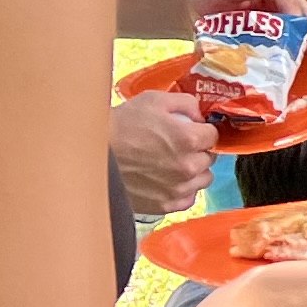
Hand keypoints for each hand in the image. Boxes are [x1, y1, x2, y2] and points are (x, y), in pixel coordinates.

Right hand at [110, 93, 216, 216]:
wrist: (94, 154)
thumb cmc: (122, 124)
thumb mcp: (154, 100)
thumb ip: (186, 103)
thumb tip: (200, 116)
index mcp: (188, 139)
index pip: (213, 136)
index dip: (202, 131)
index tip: (191, 131)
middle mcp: (187, 167)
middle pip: (209, 159)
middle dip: (198, 151)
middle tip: (177, 146)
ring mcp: (177, 189)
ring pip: (202, 180)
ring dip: (193, 171)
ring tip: (172, 164)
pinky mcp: (164, 205)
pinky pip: (187, 198)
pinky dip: (181, 189)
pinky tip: (166, 180)